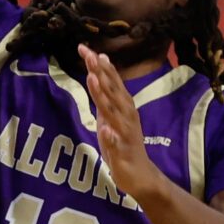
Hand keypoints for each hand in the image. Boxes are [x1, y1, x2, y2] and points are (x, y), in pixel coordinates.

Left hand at [78, 45, 160, 207]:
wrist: (139, 174)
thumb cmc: (122, 142)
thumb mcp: (109, 115)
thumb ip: (104, 93)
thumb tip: (98, 68)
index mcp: (122, 105)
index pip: (110, 80)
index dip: (98, 65)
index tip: (84, 48)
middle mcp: (126, 115)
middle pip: (112, 90)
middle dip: (101, 73)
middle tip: (90, 55)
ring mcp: (125, 133)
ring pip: (113, 112)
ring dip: (104, 96)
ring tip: (93, 79)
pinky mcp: (123, 152)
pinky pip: (117, 143)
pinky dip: (111, 136)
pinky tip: (105, 130)